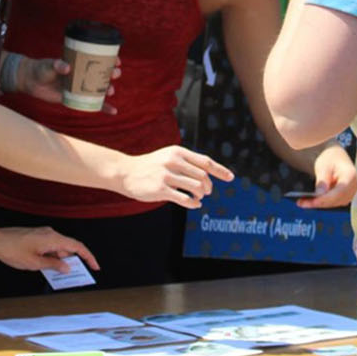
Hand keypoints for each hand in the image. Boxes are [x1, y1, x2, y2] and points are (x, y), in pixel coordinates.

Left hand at [0, 224, 99, 272]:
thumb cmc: (12, 250)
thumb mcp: (35, 263)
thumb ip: (54, 265)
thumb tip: (67, 267)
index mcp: (53, 238)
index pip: (77, 246)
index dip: (88, 257)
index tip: (95, 266)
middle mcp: (50, 233)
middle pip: (68, 247)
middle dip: (74, 261)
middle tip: (78, 275)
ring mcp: (43, 234)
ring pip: (58, 248)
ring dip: (61, 260)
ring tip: (62, 275)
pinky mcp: (36, 236)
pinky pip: (50, 246)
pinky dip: (53, 257)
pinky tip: (50, 267)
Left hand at [9, 55, 122, 114]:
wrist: (32, 81)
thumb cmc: (41, 69)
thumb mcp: (49, 65)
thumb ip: (57, 65)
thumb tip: (67, 67)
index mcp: (79, 62)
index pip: (98, 59)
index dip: (110, 59)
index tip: (117, 60)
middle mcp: (83, 73)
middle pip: (102, 74)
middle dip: (112, 74)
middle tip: (114, 74)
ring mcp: (81, 86)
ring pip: (99, 88)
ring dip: (108, 89)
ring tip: (110, 91)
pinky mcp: (77, 98)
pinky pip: (93, 104)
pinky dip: (103, 107)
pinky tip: (113, 111)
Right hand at [118, 146, 234, 208]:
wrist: (125, 172)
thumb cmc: (151, 165)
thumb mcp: (168, 156)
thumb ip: (187, 162)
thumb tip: (208, 173)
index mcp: (178, 152)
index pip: (205, 161)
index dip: (220, 170)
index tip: (230, 178)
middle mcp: (173, 161)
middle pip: (203, 175)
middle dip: (209, 185)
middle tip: (208, 191)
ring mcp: (166, 175)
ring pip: (196, 187)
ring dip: (201, 194)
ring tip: (199, 196)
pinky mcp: (160, 189)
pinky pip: (184, 198)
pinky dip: (193, 202)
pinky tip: (194, 203)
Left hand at [298, 145, 356, 208]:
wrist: (335, 156)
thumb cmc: (330, 158)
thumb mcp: (323, 166)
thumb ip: (322, 180)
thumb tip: (319, 195)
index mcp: (351, 176)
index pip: (338, 192)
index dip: (324, 199)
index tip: (311, 202)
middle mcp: (354, 187)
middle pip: (335, 200)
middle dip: (317, 203)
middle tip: (300, 203)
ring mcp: (351, 193)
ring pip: (333, 203)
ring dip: (318, 204)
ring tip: (302, 202)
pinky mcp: (345, 197)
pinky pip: (332, 202)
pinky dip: (321, 202)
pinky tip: (309, 201)